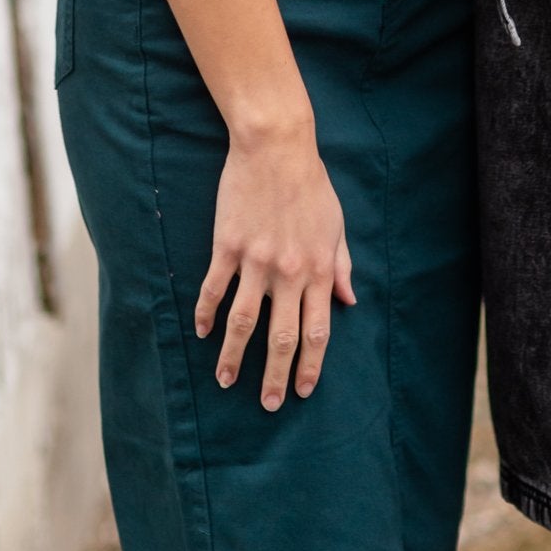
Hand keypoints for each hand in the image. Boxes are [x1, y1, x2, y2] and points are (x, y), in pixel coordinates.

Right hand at [194, 124, 356, 407]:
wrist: (276, 146)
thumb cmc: (310, 183)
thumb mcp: (335, 225)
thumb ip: (341, 266)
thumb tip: (349, 301)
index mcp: (317, 269)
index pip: (317, 331)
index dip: (311, 365)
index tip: (303, 390)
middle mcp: (288, 272)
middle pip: (282, 337)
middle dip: (276, 376)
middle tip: (268, 405)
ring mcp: (256, 260)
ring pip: (243, 322)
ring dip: (234, 357)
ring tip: (226, 381)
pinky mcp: (228, 246)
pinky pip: (215, 289)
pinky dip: (206, 314)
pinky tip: (202, 332)